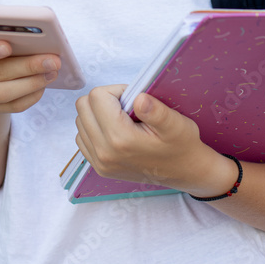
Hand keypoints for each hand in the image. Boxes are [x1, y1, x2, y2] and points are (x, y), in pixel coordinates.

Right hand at [0, 34, 60, 114]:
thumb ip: (8, 34)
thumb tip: (37, 35)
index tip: (7, 46)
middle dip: (28, 66)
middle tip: (53, 59)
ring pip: (5, 93)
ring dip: (33, 82)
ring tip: (53, 72)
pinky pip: (14, 106)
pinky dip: (32, 96)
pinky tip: (45, 84)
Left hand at [74, 85, 234, 193]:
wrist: (184, 172)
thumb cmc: (181, 145)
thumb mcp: (176, 123)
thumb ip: (156, 110)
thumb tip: (138, 98)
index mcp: (120, 138)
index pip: (97, 96)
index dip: (115, 90)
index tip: (132, 99)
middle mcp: (104, 152)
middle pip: (83, 106)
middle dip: (103, 99)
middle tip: (125, 107)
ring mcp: (99, 162)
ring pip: (80, 121)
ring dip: (97, 114)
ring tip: (121, 119)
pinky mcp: (99, 168)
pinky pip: (82, 138)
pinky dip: (94, 128)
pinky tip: (114, 130)